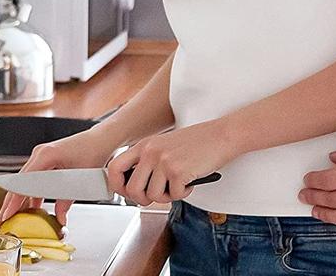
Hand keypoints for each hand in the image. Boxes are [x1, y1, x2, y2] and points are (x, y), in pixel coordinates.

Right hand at [0, 128, 116, 227]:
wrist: (100, 139)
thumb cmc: (92, 152)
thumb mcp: (79, 179)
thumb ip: (66, 200)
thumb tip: (59, 219)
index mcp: (45, 155)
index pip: (23, 182)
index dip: (13, 201)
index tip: (6, 215)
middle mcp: (39, 154)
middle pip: (19, 182)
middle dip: (10, 203)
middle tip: (1, 221)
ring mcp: (41, 156)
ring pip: (25, 182)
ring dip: (19, 199)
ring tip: (12, 218)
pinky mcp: (46, 160)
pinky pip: (33, 179)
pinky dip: (31, 194)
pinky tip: (31, 208)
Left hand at [106, 119, 235, 205]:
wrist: (220, 136)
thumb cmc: (195, 143)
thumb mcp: (163, 146)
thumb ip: (148, 161)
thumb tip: (134, 187)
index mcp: (144, 145)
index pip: (115, 167)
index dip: (117, 185)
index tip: (127, 193)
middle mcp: (150, 152)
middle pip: (132, 190)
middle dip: (144, 199)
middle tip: (158, 194)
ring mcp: (163, 161)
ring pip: (153, 196)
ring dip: (167, 196)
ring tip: (177, 183)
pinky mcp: (178, 171)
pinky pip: (174, 196)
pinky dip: (183, 193)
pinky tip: (189, 180)